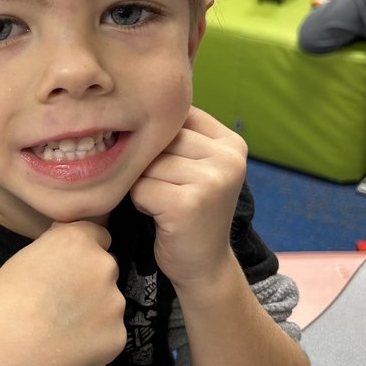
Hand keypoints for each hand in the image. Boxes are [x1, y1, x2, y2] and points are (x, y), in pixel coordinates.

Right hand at [0, 220, 126, 365]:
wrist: (2, 354)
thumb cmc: (2, 304)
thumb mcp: (24, 259)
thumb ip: (56, 252)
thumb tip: (70, 256)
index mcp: (78, 241)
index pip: (97, 236)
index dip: (81, 253)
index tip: (68, 269)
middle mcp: (104, 265)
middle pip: (105, 270)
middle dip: (90, 284)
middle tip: (60, 305)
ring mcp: (114, 303)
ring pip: (108, 305)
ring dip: (93, 315)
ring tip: (59, 332)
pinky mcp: (117, 336)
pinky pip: (108, 335)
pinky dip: (93, 342)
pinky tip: (67, 350)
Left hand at [129, 107, 246, 289]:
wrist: (203, 266)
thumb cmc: (187, 211)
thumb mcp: (194, 166)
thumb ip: (177, 135)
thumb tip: (133, 99)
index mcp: (231, 142)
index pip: (175, 117)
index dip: (158, 140)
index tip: (167, 168)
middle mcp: (229, 157)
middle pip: (160, 139)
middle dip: (149, 164)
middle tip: (164, 190)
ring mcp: (213, 180)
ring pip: (148, 163)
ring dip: (142, 183)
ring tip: (162, 202)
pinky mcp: (189, 203)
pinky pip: (141, 187)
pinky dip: (140, 201)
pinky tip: (158, 214)